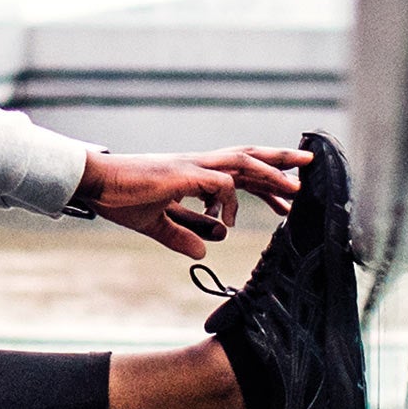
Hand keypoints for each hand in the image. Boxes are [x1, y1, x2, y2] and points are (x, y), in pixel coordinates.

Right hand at [73, 147, 308, 258]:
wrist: (96, 183)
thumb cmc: (120, 197)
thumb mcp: (155, 223)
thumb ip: (179, 236)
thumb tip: (202, 252)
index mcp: (194, 172)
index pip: (240, 173)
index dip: (266, 184)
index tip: (286, 201)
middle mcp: (199, 163)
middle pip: (249, 156)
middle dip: (282, 160)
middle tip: (311, 165)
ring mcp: (193, 165)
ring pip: (243, 161)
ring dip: (272, 171)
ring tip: (297, 185)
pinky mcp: (184, 173)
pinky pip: (220, 184)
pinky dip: (230, 201)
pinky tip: (225, 222)